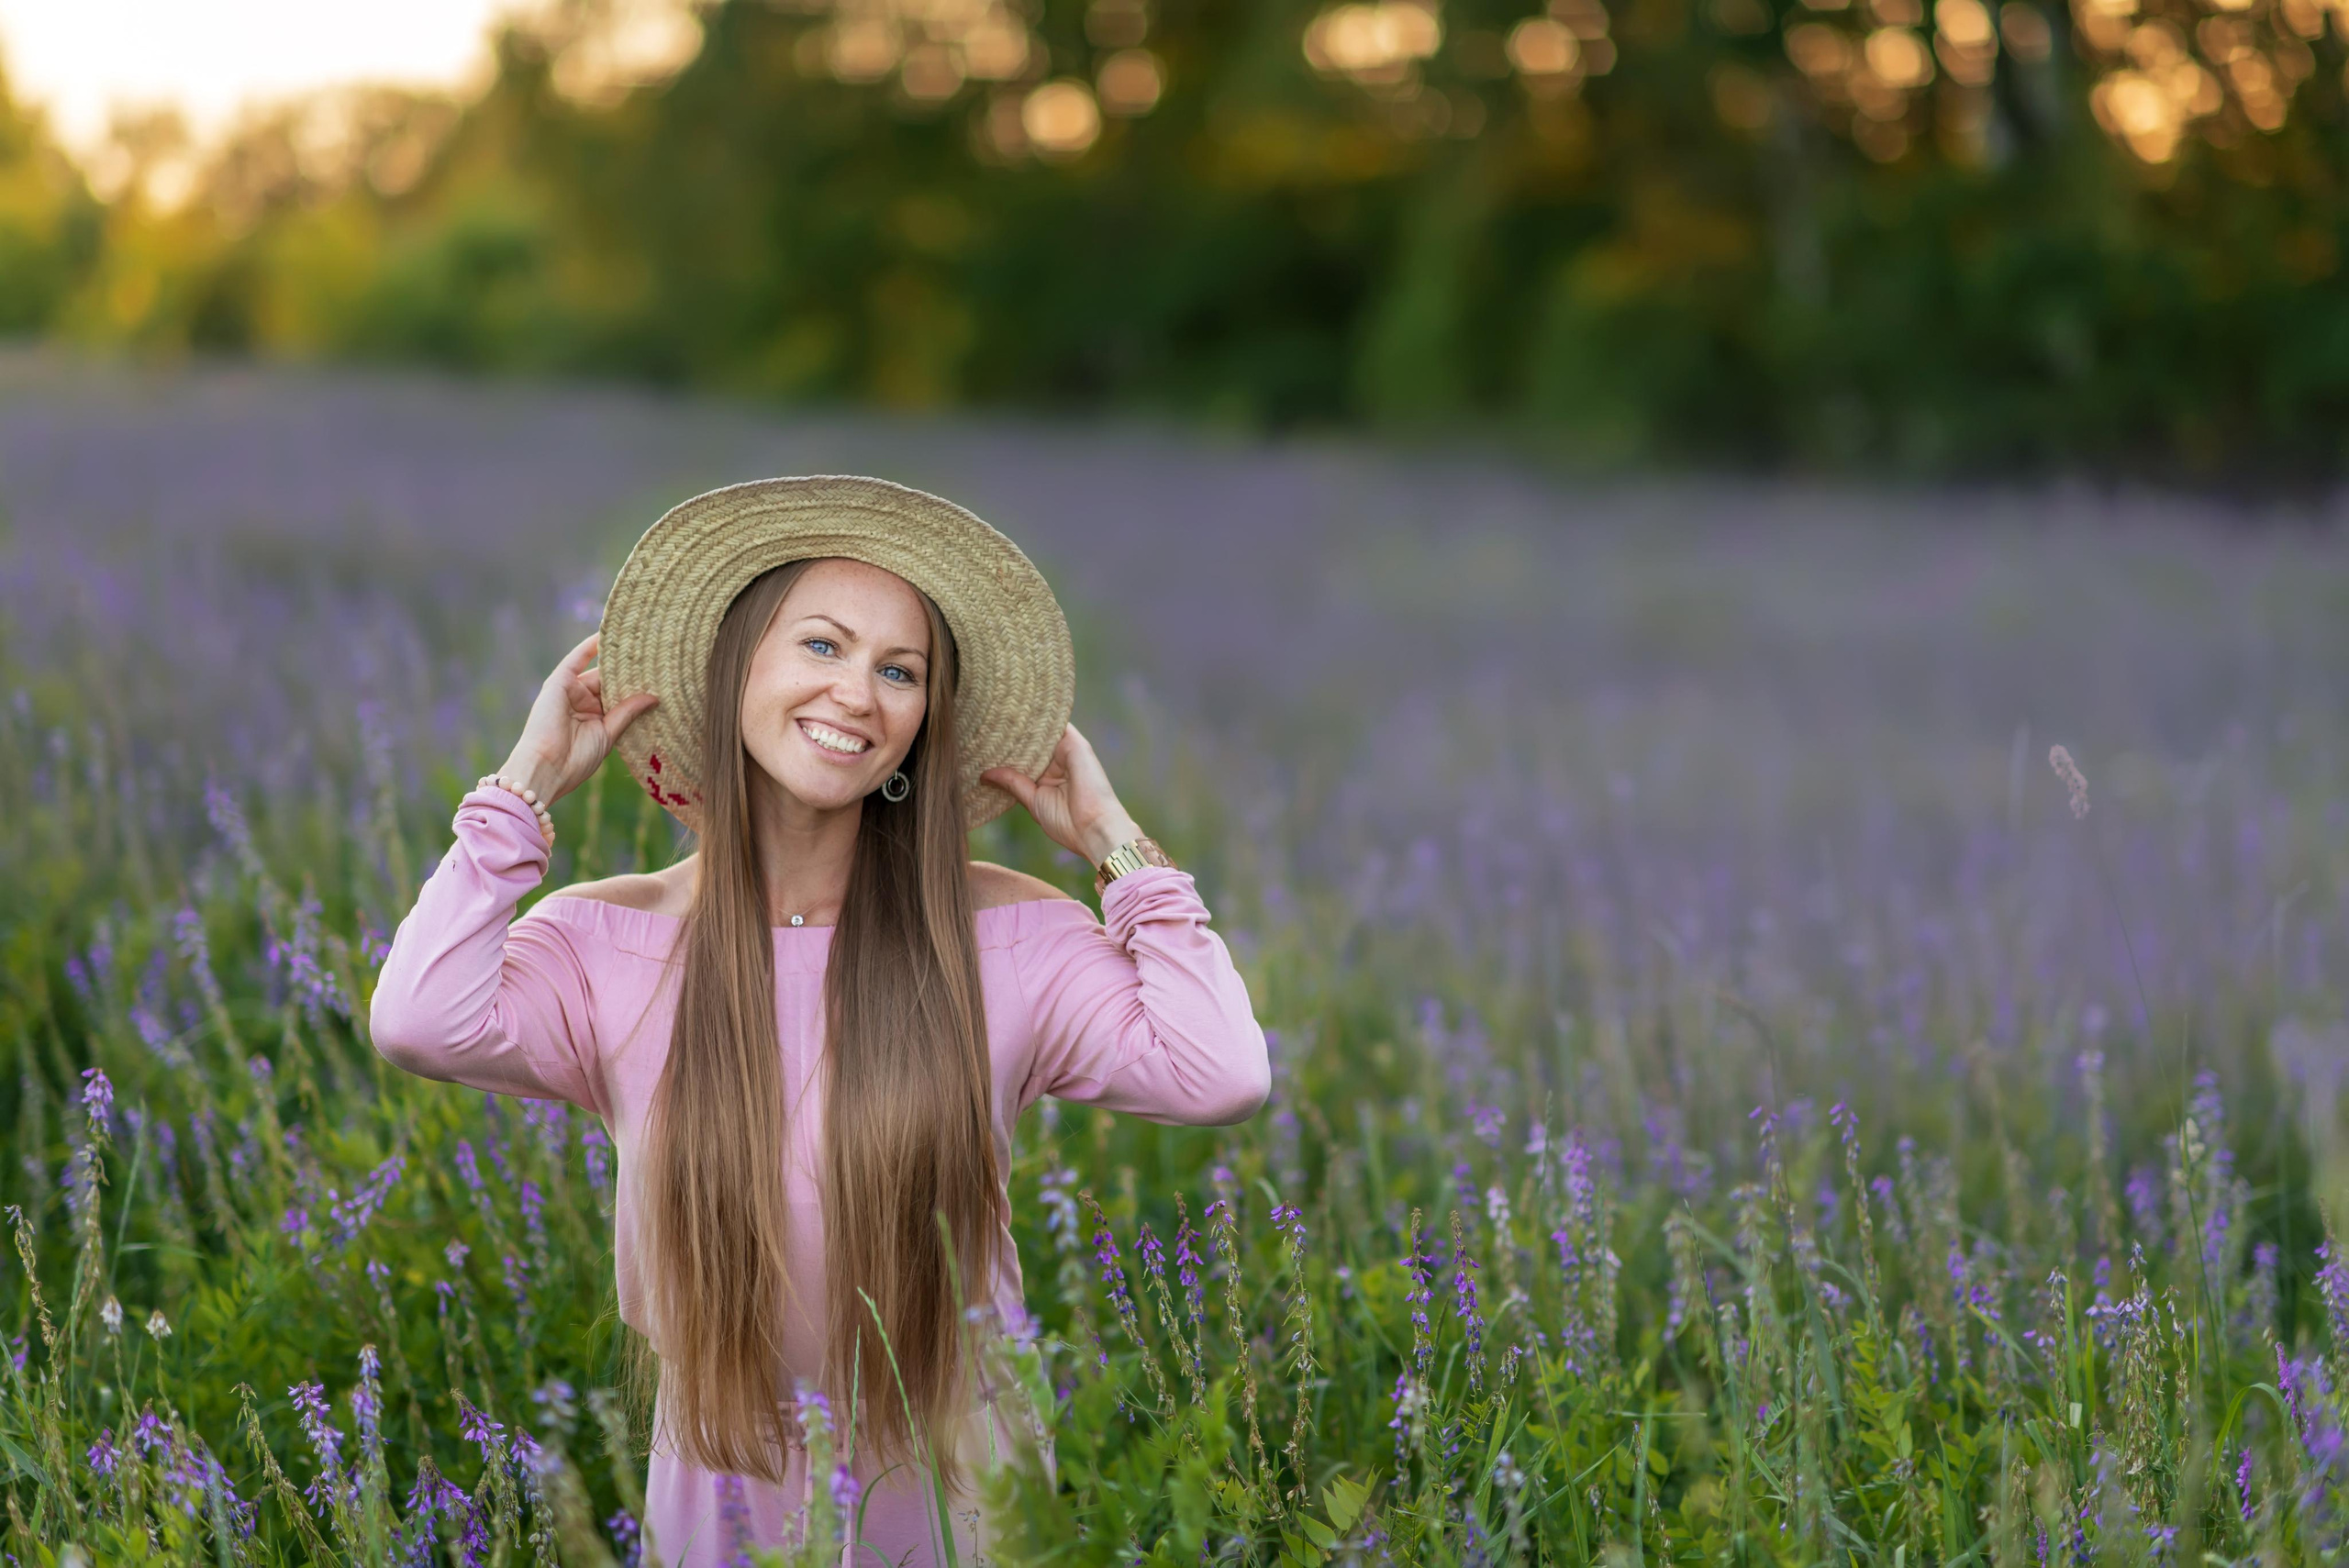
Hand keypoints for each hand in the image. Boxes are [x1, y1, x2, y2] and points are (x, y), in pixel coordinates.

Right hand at [500, 631, 658, 804]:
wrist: (547, 768)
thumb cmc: (576, 759)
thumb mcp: (608, 734)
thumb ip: (627, 712)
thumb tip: (653, 697)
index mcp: (593, 718)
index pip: (618, 697)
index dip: (635, 688)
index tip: (659, 677)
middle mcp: (581, 702)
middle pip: (610, 681)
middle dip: (629, 672)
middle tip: (657, 657)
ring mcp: (569, 691)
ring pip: (598, 670)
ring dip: (616, 658)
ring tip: (641, 641)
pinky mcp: (558, 682)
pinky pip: (576, 659)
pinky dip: (590, 646)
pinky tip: (607, 633)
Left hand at [981, 722, 1143, 863]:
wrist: (1094, 829)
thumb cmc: (1068, 823)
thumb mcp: (1033, 800)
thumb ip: (1012, 782)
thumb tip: (984, 774)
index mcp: (1050, 776)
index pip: (1025, 755)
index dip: (1006, 750)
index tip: (981, 744)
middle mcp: (1060, 760)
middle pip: (1031, 741)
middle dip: (1010, 735)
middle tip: (981, 726)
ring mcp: (1068, 750)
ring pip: (1040, 730)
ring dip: (1021, 724)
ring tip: (992, 715)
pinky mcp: (1075, 743)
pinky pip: (1054, 724)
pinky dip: (1037, 718)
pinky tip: (1015, 712)